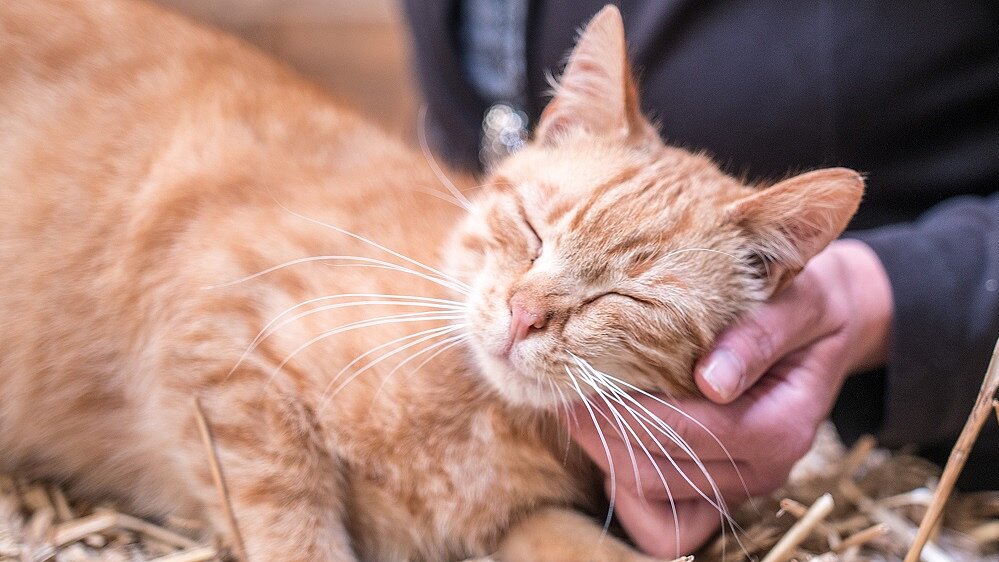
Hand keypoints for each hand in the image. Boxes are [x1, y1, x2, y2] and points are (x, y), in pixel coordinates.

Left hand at [570, 239, 892, 556]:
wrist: (825, 325)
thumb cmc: (805, 304)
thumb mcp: (798, 303)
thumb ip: (759, 337)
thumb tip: (712, 380)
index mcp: (782, 428)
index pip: (688, 432)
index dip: (626, 410)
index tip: (579, 374)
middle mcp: (761, 470)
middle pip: (656, 474)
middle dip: (599, 433)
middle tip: (559, 387)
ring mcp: (737, 486)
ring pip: (649, 499)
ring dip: (603, 457)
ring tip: (575, 406)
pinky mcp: (716, 490)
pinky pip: (661, 522)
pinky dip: (625, 488)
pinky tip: (609, 437)